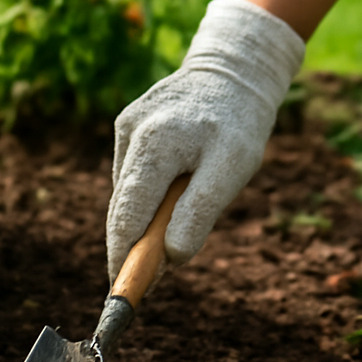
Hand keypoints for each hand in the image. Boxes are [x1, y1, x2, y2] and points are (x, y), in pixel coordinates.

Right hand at [107, 0, 304, 279]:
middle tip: (152, 277)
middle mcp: (131, 134)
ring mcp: (126, 127)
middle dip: (133, 246)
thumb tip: (171, 257)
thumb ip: (199, 211)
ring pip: (128, 192)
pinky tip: (174, 193)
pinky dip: (149, 194)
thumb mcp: (232, 168)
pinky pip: (135, 173)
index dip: (123, 259)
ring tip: (178, 224)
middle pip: (122, 208)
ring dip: (145, 218)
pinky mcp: (129, 124)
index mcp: (154, 146)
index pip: (126, 216)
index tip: (122, 293)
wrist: (236, 69)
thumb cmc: (239, 122)